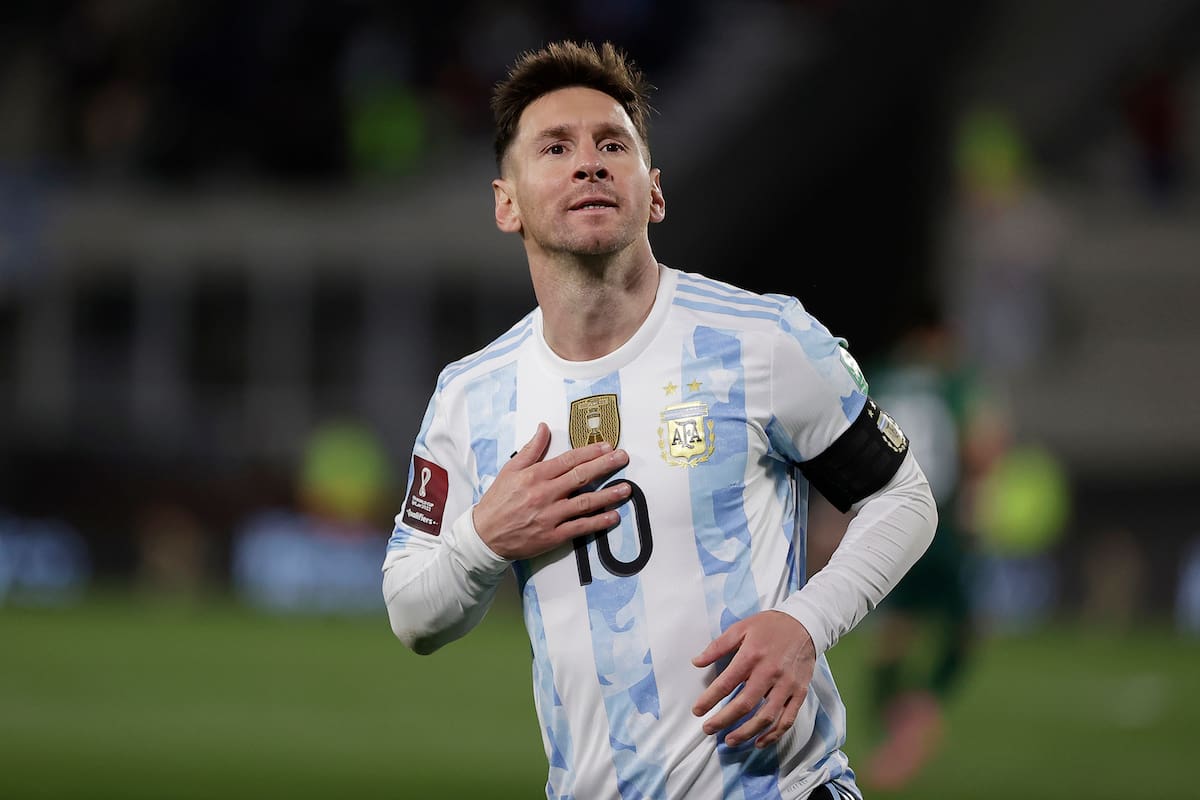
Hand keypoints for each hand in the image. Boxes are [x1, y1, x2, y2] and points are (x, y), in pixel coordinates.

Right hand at [472, 422, 630, 559]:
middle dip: (605, 466)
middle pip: (581, 476)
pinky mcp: (553, 536)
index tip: (607, 446)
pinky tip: (613, 516)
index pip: (568, 460)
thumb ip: (530, 449)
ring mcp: (551, 516)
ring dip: (608, 495)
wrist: (484, 535)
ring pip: (585, 502)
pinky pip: (580, 527)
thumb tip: (544, 427)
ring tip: (627, 488)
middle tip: (623, 458)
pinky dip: (598, 522)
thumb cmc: (498, 501)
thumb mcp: (510, 470)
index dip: (590, 452)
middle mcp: (545, 493)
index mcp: (535, 475)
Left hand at [691, 610, 815, 747]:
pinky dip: (773, 734)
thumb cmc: (770, 626)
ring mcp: (786, 685)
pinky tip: (759, 741)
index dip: (709, 699)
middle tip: (708, 729)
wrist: (805, 624)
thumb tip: (696, 661)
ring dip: (746, 732)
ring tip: (730, 740)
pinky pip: (787, 719)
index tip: (697, 710)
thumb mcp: (741, 628)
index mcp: (752, 655)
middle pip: (745, 704)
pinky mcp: (799, 692)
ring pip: (766, 716)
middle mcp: (770, 672)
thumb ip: (718, 646)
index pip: (726, 683)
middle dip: (723, 720)